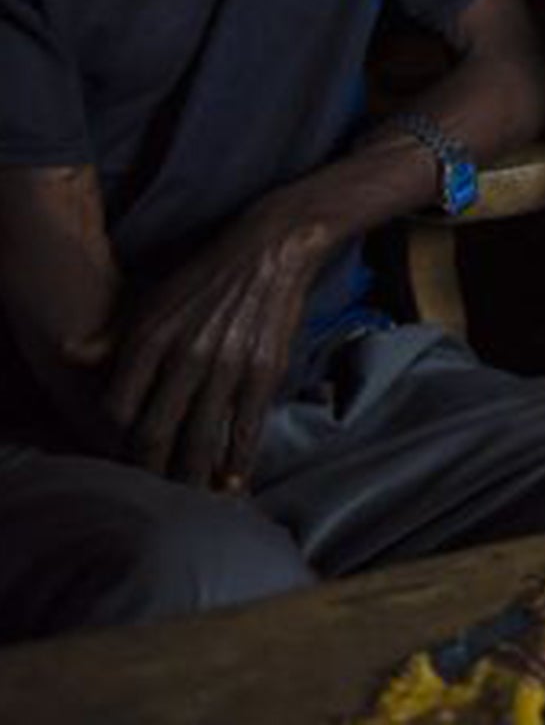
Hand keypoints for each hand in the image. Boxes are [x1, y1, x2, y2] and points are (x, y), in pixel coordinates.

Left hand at [101, 201, 331, 491]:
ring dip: (194, 476)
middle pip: (154, 433)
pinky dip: (239, 459)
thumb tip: (72, 355)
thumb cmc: (207, 275)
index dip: (117, 441)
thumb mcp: (152, 299)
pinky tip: (236, 478)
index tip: (126, 458)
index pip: (117, 409)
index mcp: (149, 338)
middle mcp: (183, 355)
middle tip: (156, 494)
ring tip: (193, 497)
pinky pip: (246, 427)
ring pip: (199, 438)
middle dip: (152, 470)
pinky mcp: (264, 369)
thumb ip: (112, 335)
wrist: (271, 248)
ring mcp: (225, 364)